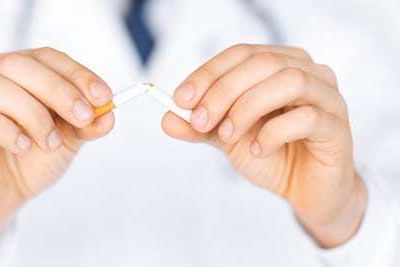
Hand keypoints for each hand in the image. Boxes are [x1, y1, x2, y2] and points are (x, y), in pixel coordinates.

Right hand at [0, 47, 113, 263]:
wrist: (2, 196)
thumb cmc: (33, 159)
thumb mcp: (68, 140)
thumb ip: (87, 125)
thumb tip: (109, 114)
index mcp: (21, 74)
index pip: (48, 58)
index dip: (77, 74)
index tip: (104, 97)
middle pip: (20, 65)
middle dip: (58, 91)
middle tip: (83, 117)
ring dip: (33, 114)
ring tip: (50, 142)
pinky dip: (6, 130)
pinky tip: (24, 147)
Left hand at [162, 44, 365, 247]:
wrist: (305, 189)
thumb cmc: (272, 154)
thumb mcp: (227, 138)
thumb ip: (200, 127)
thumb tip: (167, 118)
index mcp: (279, 65)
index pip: (240, 54)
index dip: (208, 73)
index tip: (181, 99)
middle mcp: (308, 72)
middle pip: (261, 63)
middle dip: (222, 91)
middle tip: (199, 120)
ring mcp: (327, 97)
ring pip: (288, 81)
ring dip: (247, 108)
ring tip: (227, 136)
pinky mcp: (337, 127)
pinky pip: (307, 118)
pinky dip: (273, 133)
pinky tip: (259, 150)